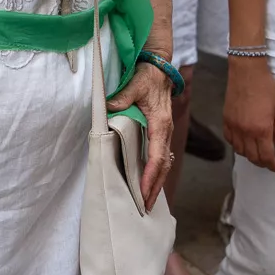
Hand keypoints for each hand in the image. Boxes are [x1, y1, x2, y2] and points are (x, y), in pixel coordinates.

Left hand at [109, 59, 174, 207]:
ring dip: (157, 183)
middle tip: (146, 207)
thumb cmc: (148, 76)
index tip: (143, 192)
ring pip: (163, 164)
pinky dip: (156, 173)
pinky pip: (160, 157)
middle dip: (155, 187)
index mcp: (160, 123)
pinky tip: (149, 183)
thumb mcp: (135, 84)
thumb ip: (123, 97)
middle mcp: (165, 132)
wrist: (160, 67)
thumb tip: (110, 108)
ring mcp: (164, 133)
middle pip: (163, 166)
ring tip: (148, 201)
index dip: (150, 176)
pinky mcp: (160, 133)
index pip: (156, 156)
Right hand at [223, 56, 274, 171]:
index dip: (273, 166)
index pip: (266, 156)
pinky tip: (244, 143)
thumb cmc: (266, 87)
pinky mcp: (226, 120)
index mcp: (261, 129)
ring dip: (250, 156)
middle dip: (263, 163)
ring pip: (240, 151)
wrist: (247, 71)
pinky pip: (230, 140)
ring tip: (258, 153)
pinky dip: (237, 145)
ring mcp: (234, 126)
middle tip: (270, 162)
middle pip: (252, 157)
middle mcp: (245, 131)